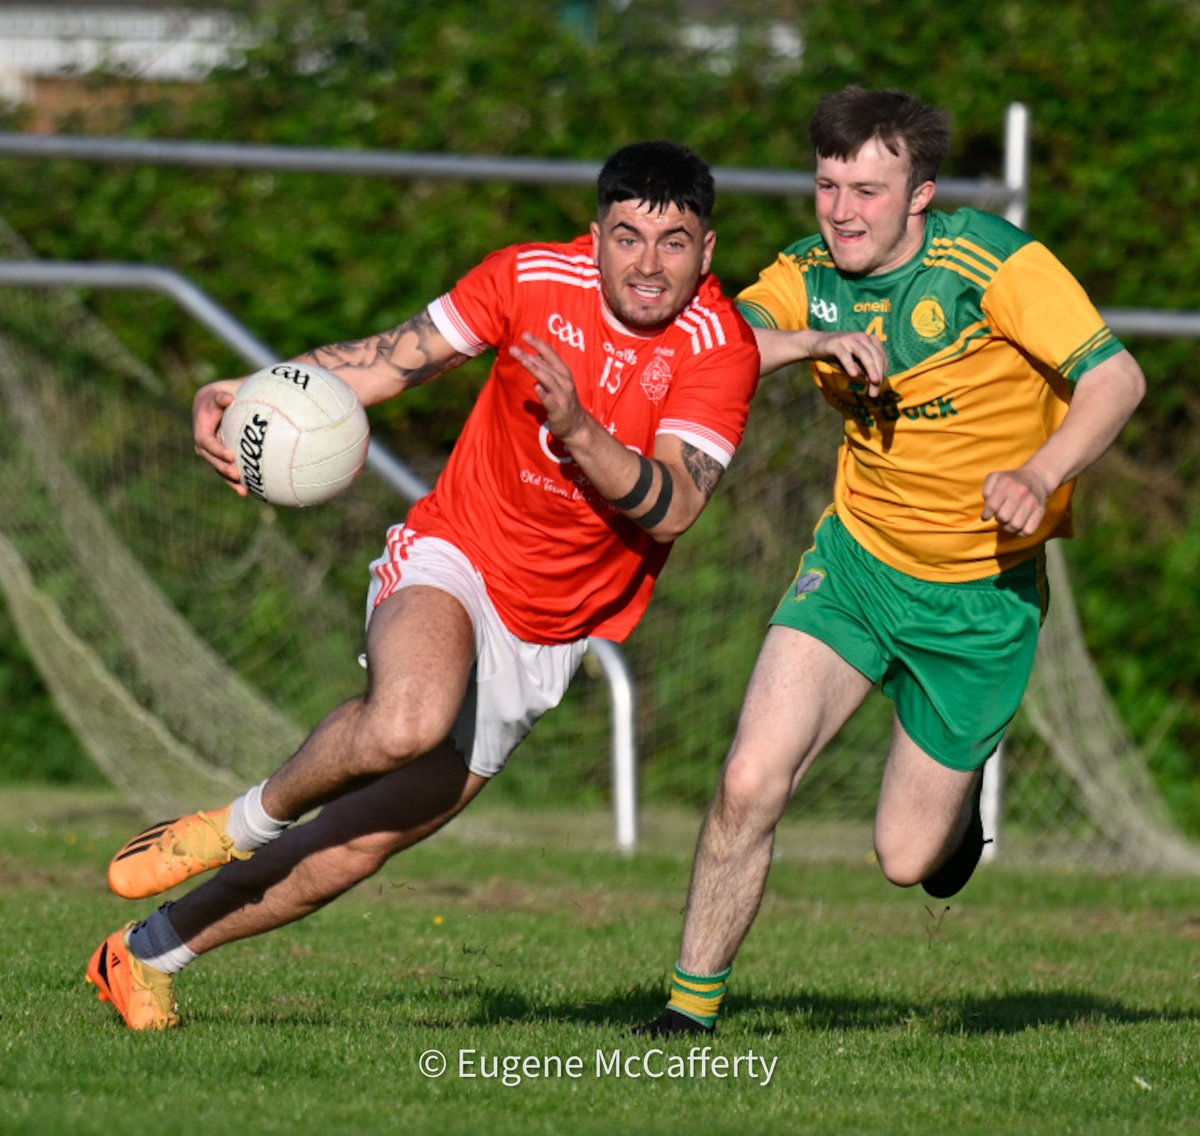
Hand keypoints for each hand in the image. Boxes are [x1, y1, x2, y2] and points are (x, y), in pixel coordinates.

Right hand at [193, 379, 247, 494]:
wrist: (224, 402)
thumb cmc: (223, 395)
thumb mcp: (220, 393)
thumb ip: (221, 396)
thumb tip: (227, 398)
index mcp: (201, 428)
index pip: (206, 442)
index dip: (216, 450)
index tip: (231, 455)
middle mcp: (205, 443)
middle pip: (212, 459)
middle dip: (223, 468)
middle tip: (237, 475)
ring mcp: (214, 452)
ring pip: (220, 468)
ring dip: (230, 481)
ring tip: (243, 491)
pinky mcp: (223, 458)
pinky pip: (228, 470)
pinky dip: (237, 482)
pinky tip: (248, 492)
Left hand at [509, 332, 589, 442]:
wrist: (576, 425)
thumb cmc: (564, 400)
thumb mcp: (558, 381)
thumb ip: (547, 369)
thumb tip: (533, 356)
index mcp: (563, 372)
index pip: (550, 354)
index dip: (538, 344)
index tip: (525, 335)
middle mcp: (564, 381)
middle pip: (545, 365)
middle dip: (529, 355)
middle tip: (513, 348)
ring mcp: (562, 395)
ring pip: (547, 379)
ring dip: (535, 368)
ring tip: (523, 360)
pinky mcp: (558, 410)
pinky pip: (550, 400)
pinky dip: (544, 393)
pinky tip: (536, 387)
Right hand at [811, 331, 888, 395]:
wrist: (817, 344)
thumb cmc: (839, 355)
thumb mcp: (855, 363)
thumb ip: (865, 369)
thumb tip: (875, 381)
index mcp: (870, 340)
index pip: (882, 357)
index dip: (883, 373)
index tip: (879, 387)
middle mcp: (862, 338)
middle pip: (875, 356)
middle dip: (879, 374)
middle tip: (876, 392)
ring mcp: (850, 339)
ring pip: (864, 355)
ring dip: (871, 369)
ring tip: (874, 382)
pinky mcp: (836, 344)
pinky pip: (845, 355)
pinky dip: (850, 365)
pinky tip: (854, 375)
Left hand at [981, 468, 1050, 535]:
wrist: (1037, 477)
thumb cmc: (1011, 481)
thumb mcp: (995, 477)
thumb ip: (987, 489)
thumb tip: (987, 505)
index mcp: (1006, 483)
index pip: (992, 506)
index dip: (986, 514)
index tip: (986, 517)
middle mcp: (1020, 492)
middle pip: (1004, 517)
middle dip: (998, 519)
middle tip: (1000, 516)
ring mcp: (1032, 502)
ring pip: (1015, 526)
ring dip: (1008, 527)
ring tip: (1008, 521)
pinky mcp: (1041, 511)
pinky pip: (1028, 531)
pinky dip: (1021, 532)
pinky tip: (1018, 526)